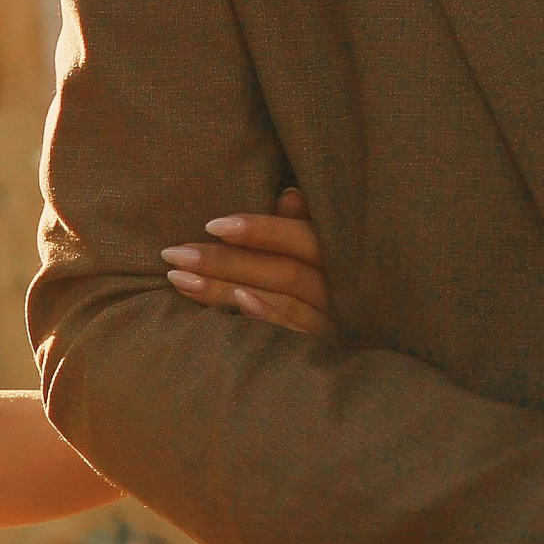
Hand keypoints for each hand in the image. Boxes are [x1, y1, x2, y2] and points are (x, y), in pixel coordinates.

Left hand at [160, 186, 331, 334]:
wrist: (370, 331)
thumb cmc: (340, 280)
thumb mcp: (331, 250)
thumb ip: (307, 224)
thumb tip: (289, 195)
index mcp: (341, 254)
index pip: (299, 238)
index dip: (259, 230)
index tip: (211, 224)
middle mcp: (340, 287)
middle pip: (281, 272)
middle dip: (225, 261)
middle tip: (174, 253)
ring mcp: (333, 321)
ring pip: (279, 299)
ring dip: (225, 290)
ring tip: (179, 279)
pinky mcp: (323, 348)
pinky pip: (291, 334)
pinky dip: (265, 317)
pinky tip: (235, 305)